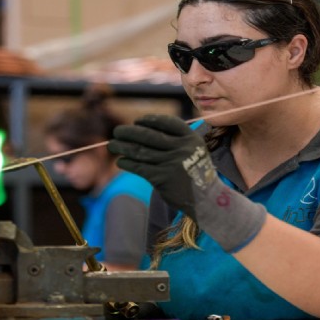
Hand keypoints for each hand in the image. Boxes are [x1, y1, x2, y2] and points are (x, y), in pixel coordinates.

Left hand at [107, 114, 266, 252]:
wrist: (206, 198)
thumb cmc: (196, 172)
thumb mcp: (194, 150)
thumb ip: (176, 139)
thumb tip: (144, 130)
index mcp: (190, 138)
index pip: (166, 123)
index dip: (149, 120)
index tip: (137, 121)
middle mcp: (181, 148)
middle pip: (149, 136)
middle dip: (129, 132)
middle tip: (117, 131)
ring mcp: (171, 163)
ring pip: (141, 151)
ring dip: (123, 147)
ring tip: (112, 145)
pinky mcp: (162, 178)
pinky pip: (140, 167)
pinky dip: (128, 163)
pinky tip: (121, 161)